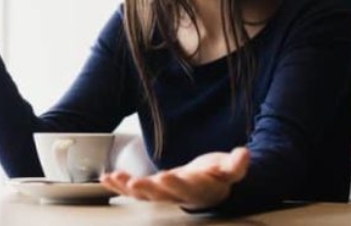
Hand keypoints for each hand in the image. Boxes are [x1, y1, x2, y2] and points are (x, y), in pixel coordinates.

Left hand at [100, 147, 249, 209]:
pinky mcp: (150, 190)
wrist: (207, 188)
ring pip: (143, 195)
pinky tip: (106, 178)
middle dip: (147, 188)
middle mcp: (176, 194)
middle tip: (134, 181)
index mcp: (196, 189)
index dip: (177, 183)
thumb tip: (244, 154)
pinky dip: (118, 186)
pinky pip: (131, 191)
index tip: (167, 175)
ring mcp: (161, 194)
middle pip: (161, 194)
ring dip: (127, 188)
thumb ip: (236, 165)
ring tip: (115, 178)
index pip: (186, 188)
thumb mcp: (230, 169)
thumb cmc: (217, 176)